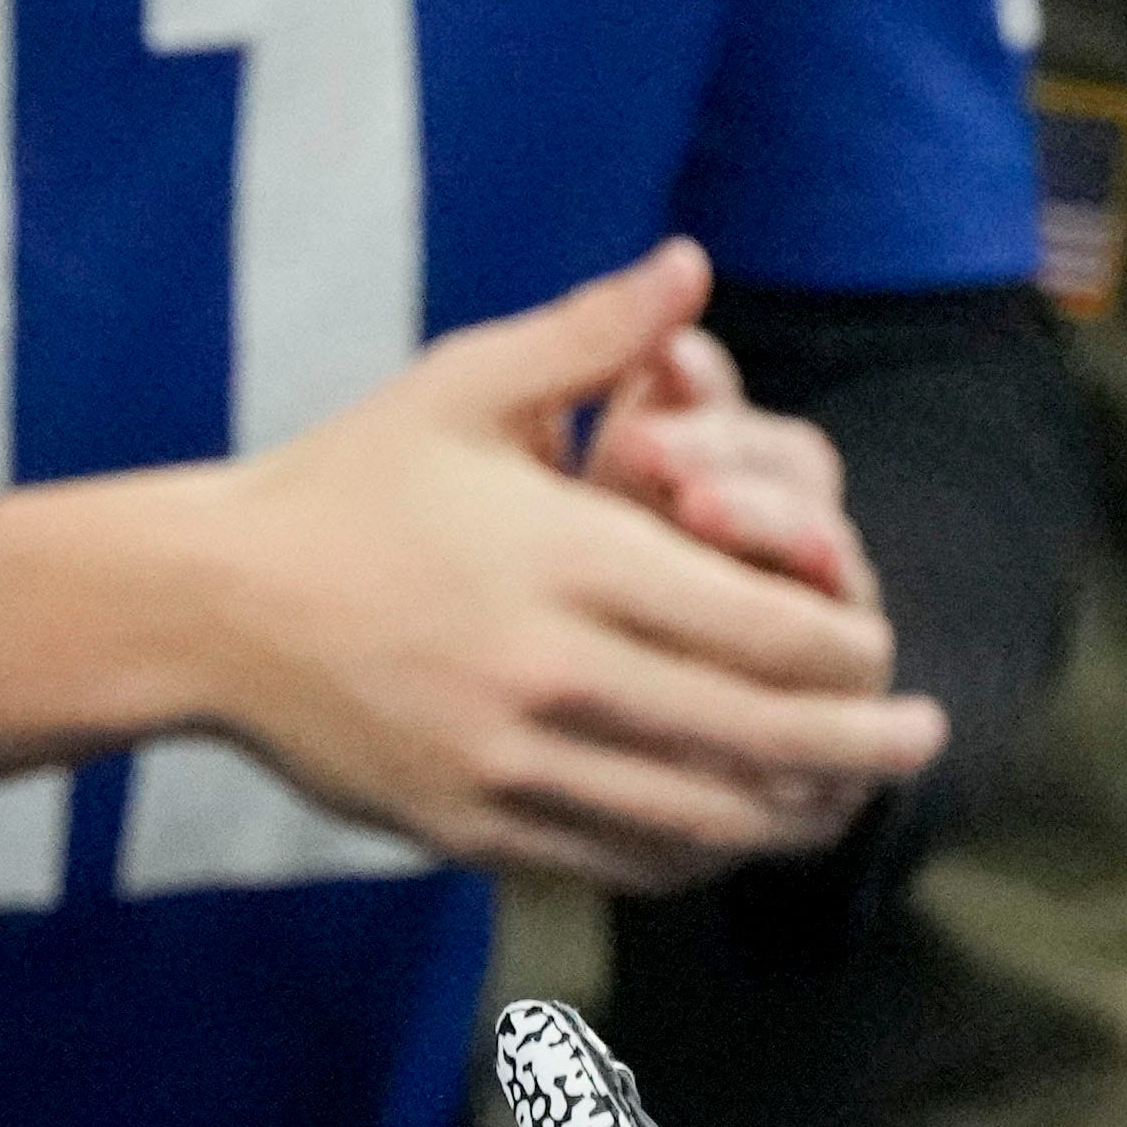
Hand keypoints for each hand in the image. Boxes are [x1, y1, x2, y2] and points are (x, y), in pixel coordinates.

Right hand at [0, 245, 938, 888]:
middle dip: (862, 747)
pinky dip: (693, 857)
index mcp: (569, 560)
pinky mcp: (471, 828)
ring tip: (846, 801)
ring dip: (793, 816)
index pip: (763, 630)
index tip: (890, 652)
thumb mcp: (463, 386)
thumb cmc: (344, 484)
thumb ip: (592, 335)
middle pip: (759, 738)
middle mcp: (552, 673)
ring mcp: (510, 764)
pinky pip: (617, 862)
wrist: (205, 608)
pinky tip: (730, 835)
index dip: (851, 653)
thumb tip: (694, 264)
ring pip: (700, 820)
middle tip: (922, 742)